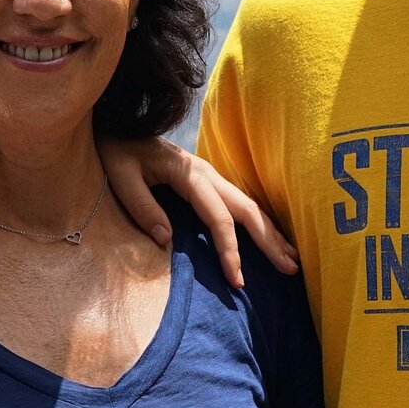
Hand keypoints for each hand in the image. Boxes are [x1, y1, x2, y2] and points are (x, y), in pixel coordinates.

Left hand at [97, 137, 296, 288]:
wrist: (117, 126)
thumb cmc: (116, 152)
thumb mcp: (121, 178)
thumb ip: (143, 208)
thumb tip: (167, 241)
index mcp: (190, 175)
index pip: (219, 218)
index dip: (231, 250)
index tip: (236, 280)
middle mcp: (207, 174)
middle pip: (247, 209)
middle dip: (270, 241)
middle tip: (291, 270)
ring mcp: (211, 176)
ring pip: (249, 205)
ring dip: (271, 232)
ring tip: (292, 258)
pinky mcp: (207, 182)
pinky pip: (238, 203)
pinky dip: (258, 223)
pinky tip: (269, 238)